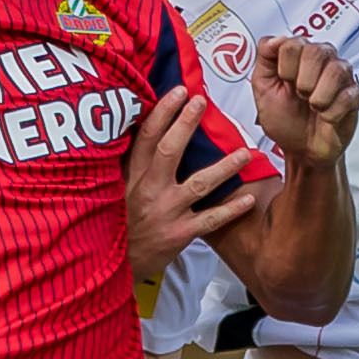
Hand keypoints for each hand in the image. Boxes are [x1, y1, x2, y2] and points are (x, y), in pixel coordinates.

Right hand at [124, 87, 259, 278]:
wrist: (108, 266)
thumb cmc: (114, 224)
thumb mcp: (111, 190)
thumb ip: (126, 165)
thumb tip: (136, 131)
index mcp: (130, 176)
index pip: (146, 137)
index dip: (162, 112)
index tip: (178, 92)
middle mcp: (148, 190)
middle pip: (169, 150)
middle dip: (187, 124)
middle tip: (202, 102)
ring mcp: (165, 212)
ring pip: (199, 184)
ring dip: (224, 167)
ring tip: (244, 152)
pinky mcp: (178, 234)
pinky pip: (210, 220)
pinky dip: (231, 210)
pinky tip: (250, 198)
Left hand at [249, 37, 358, 166]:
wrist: (302, 150)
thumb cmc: (284, 119)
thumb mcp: (263, 88)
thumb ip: (264, 58)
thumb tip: (275, 39)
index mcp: (299, 54)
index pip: (292, 43)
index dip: (285, 69)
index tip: (284, 83)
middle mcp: (323, 59)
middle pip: (316, 52)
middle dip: (302, 82)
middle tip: (300, 96)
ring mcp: (341, 76)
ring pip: (335, 71)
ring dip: (317, 98)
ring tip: (313, 106)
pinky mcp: (354, 95)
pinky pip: (347, 96)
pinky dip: (331, 113)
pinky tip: (326, 117)